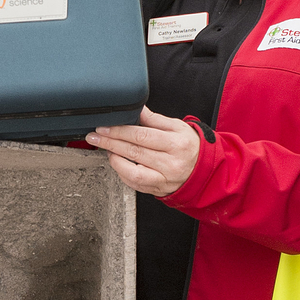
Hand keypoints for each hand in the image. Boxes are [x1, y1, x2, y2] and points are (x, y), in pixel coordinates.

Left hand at [87, 107, 201, 196]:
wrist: (204, 170)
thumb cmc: (190, 146)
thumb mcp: (177, 127)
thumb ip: (154, 119)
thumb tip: (136, 108)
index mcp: (176, 144)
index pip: (142, 136)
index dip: (120, 131)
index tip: (104, 127)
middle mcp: (171, 164)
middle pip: (134, 152)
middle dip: (110, 143)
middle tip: (95, 137)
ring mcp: (164, 180)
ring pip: (133, 172)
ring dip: (115, 160)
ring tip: (106, 149)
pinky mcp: (158, 190)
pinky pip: (135, 184)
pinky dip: (122, 173)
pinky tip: (117, 162)